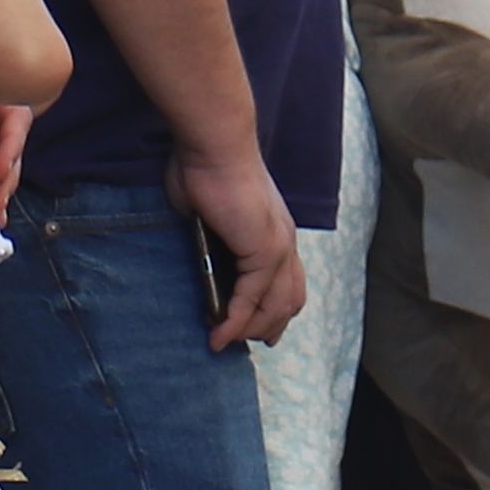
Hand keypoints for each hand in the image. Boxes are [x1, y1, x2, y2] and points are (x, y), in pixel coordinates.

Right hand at [177, 141, 306, 348]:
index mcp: (276, 231)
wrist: (213, 145)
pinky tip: (218, 333)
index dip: (274, 309)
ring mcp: (279, 247)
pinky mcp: (264, 251)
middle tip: (240, 344)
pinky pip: (252, 298)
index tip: (253, 329)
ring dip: (248, 329)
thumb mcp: (207, 213)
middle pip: (289, 300)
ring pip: (275, 306)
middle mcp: (285, 242)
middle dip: (267, 327)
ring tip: (222, 342)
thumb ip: (209, 239)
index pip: (287, 281)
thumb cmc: (205, 169)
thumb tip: (200, 255)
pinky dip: (235, 320)